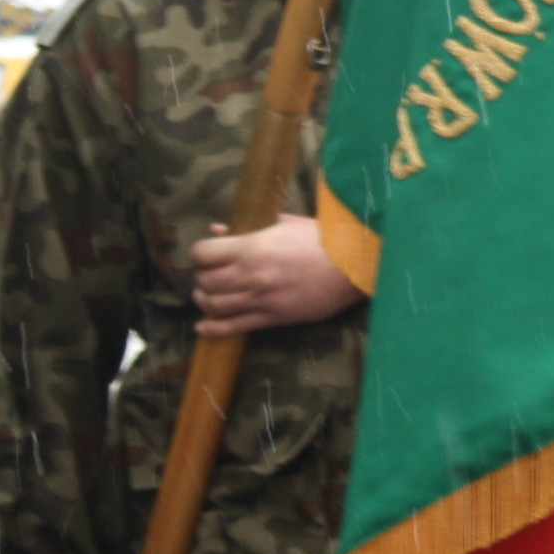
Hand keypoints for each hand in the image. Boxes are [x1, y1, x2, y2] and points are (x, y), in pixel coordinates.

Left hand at [190, 215, 360, 336]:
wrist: (354, 265)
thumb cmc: (323, 238)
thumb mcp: (285, 223)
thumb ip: (249, 227)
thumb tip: (218, 230)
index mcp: (252, 247)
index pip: (203, 253)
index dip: (199, 254)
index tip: (204, 255)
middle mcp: (251, 275)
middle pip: (205, 282)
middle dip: (202, 278)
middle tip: (210, 275)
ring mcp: (261, 299)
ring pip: (214, 306)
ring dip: (205, 301)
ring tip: (208, 296)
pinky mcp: (273, 318)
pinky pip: (234, 327)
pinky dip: (213, 330)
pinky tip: (203, 328)